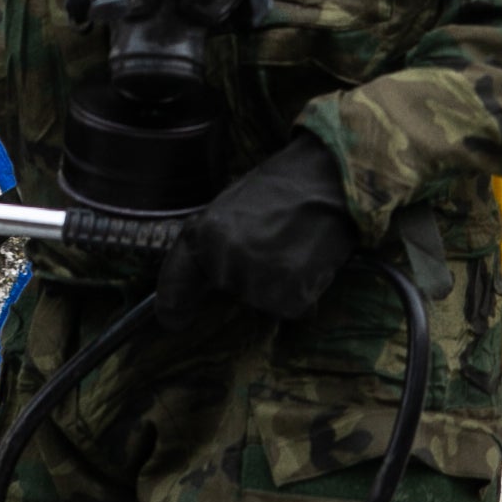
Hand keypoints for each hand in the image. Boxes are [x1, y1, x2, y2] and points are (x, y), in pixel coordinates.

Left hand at [155, 136, 359, 323]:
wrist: (328, 180)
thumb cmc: (282, 189)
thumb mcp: (232, 206)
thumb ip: (214, 241)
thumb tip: (208, 279)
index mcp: (203, 232)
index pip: (177, 280)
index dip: (173, 304)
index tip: (172, 321)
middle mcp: (224, 258)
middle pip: (230, 290)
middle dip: (249, 276)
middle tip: (274, 243)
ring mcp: (256, 277)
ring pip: (262, 302)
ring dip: (279, 286)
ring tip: (294, 248)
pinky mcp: (289, 294)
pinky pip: (291, 308)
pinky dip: (303, 294)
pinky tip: (310, 263)